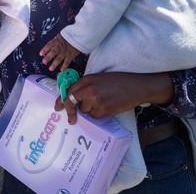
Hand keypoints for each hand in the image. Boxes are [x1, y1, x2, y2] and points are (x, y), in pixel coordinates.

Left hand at [39, 34, 79, 71]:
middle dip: (48, 57)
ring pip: (59, 57)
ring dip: (55, 63)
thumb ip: (57, 41)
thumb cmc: (71, 36)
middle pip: (54, 52)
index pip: (49, 45)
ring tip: (50, 68)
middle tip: (44, 62)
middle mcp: (61, 46)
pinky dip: (64, 65)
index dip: (45, 49)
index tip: (40, 54)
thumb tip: (51, 46)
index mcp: (58, 40)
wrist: (80, 35)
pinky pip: (67, 61)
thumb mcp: (62, 36)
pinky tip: (61, 69)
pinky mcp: (71, 54)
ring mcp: (66, 51)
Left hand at [54, 72, 173, 124]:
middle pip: (71, 102)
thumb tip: (75, 96)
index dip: (61, 100)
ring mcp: (95, 100)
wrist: (137, 87)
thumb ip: (86, 85)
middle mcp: (88, 89)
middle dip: (69, 110)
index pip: (68, 90)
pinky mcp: (103, 110)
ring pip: (84, 111)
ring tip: (103, 103)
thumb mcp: (99, 78)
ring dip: (90, 110)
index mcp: (87, 79)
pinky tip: (108, 107)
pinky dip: (99, 114)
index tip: (58, 107)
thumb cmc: (119, 81)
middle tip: (70, 118)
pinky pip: (94, 116)